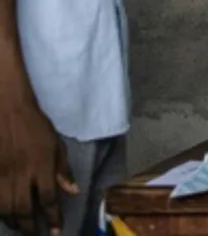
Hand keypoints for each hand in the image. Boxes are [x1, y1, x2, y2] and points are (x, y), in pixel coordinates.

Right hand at [0, 98, 77, 234]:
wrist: (6, 110)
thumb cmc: (35, 126)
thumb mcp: (56, 144)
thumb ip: (63, 169)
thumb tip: (73, 192)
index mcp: (41, 166)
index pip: (49, 199)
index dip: (53, 217)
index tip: (56, 230)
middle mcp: (21, 175)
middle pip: (25, 209)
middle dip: (32, 227)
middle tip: (38, 235)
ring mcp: (2, 175)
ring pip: (6, 208)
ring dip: (15, 223)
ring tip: (23, 230)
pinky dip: (0, 212)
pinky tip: (5, 217)